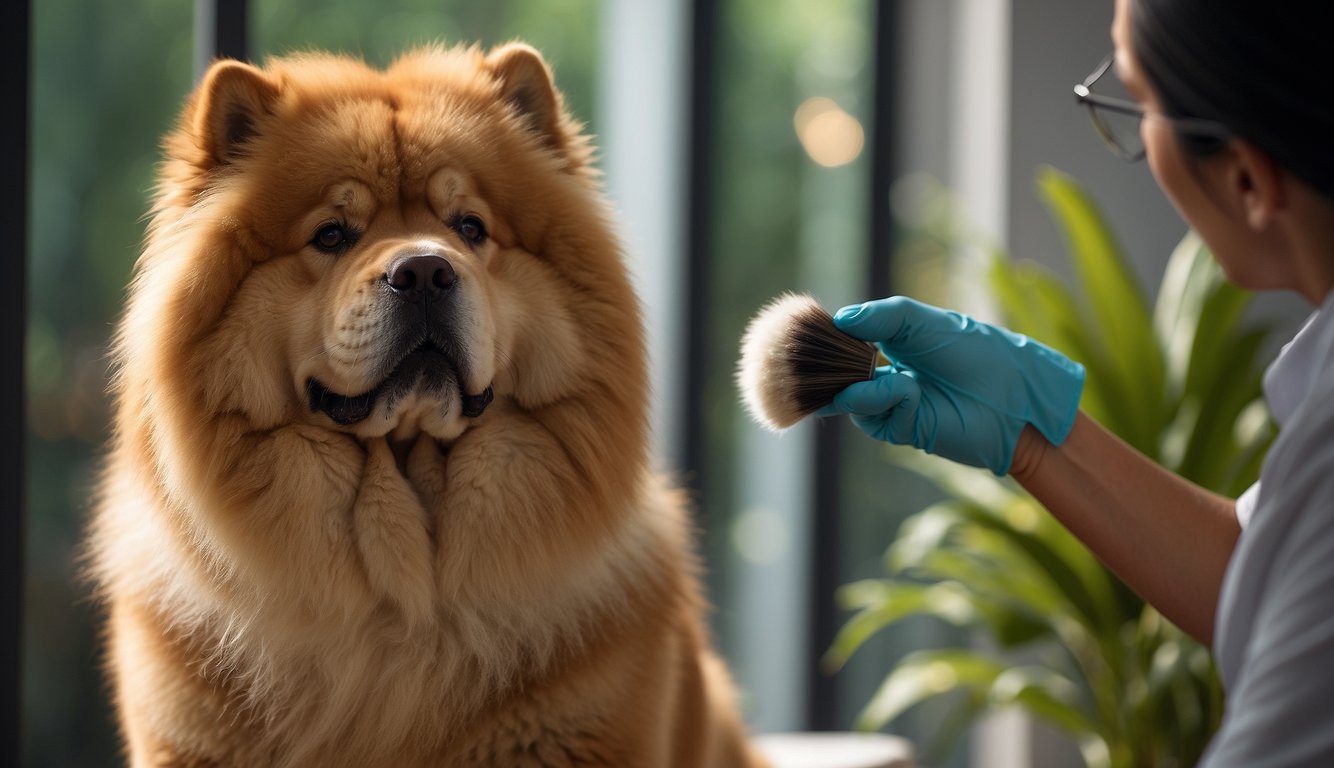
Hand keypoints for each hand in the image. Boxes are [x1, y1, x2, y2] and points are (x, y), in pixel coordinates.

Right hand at [821, 296, 1083, 474]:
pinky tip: (906, 386)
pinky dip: (882, 397)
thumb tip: (840, 319)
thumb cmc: (976, 351)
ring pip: (848, 398)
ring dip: (856, 383)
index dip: (829, 338)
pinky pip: (872, 414)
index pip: (845, 344)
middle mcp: (886, 376)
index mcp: (891, 347)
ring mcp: (892, 405)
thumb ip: (881, 316)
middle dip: (828, 364)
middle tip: (820, 351)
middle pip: (837, 375)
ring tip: (872, 369)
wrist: (1013, 393)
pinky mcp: (901, 429)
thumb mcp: (923, 322)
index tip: (812, 328)